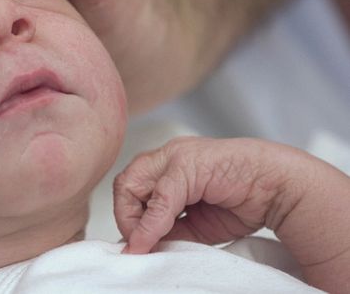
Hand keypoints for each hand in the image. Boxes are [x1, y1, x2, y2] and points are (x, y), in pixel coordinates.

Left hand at [112, 137, 304, 253]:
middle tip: (136, 242)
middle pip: (126, 182)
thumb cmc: (240, 202)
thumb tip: (139, 246)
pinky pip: (161, 195)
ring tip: (145, 242)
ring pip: (135, 182)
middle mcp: (167, 157)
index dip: (126, 218)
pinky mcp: (187, 163)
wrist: (277, 189)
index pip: (129, 188)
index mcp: (166, 167)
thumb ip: (166, 231)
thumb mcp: (194, 226)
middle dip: (126, 217)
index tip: (134, 243)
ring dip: (135, 218)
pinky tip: (152, 239)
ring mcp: (176, 156)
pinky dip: (152, 221)